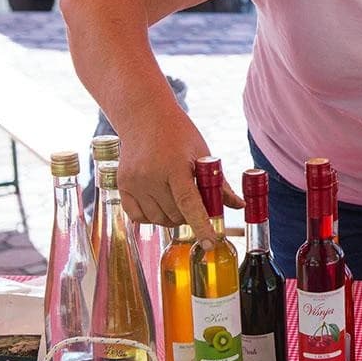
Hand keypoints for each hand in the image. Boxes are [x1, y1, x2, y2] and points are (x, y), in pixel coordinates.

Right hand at [115, 108, 242, 240]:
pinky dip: (151, 217)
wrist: (144, 117)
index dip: (202, 226)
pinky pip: (137, 216)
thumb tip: (240, 205)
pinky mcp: (121, 186)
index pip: (189, 204)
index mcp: (174, 166)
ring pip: (158, 219)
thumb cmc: (178, 134)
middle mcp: (151, 176)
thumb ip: (219, 184)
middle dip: (189, 217)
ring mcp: (134, 182)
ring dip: (172, 218)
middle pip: (175, 215)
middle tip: (195, 203)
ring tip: (177, 200)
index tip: (211, 242)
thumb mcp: (202, 154)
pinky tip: (160, 204)